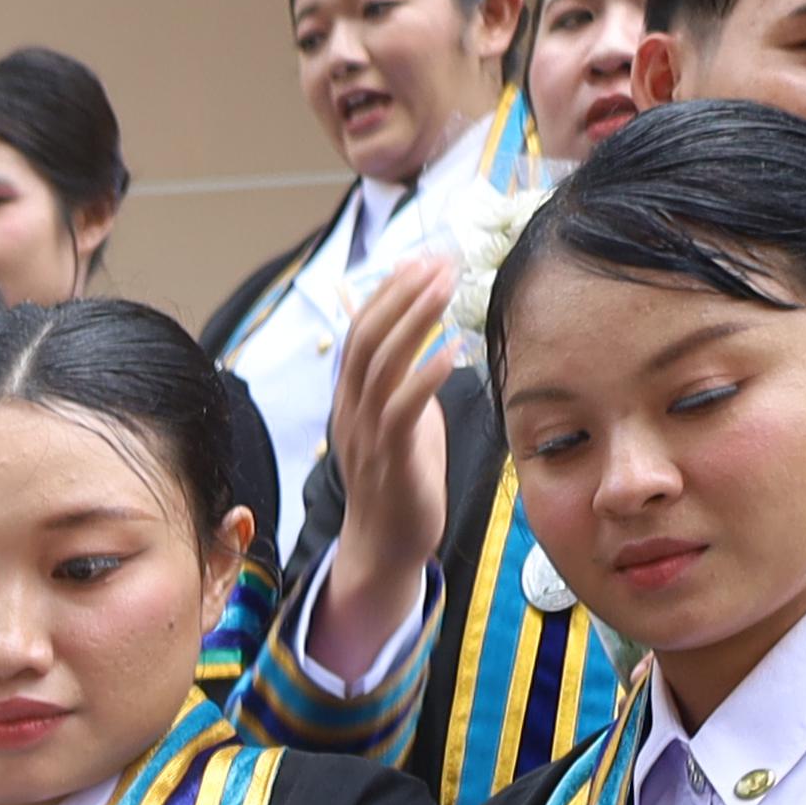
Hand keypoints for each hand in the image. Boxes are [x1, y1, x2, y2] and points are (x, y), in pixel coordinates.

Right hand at [309, 255, 461, 683]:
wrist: (386, 545)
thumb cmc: (401, 478)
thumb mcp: (401, 416)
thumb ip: (405, 376)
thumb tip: (424, 332)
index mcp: (351, 397)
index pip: (361, 329)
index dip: (389, 291)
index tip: (424, 259)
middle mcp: (351, 411)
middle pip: (366, 338)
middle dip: (402, 294)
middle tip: (439, 261)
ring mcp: (367, 436)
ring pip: (381, 366)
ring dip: (413, 322)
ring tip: (445, 288)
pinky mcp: (391, 461)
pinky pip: (403, 411)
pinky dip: (426, 377)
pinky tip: (454, 351)